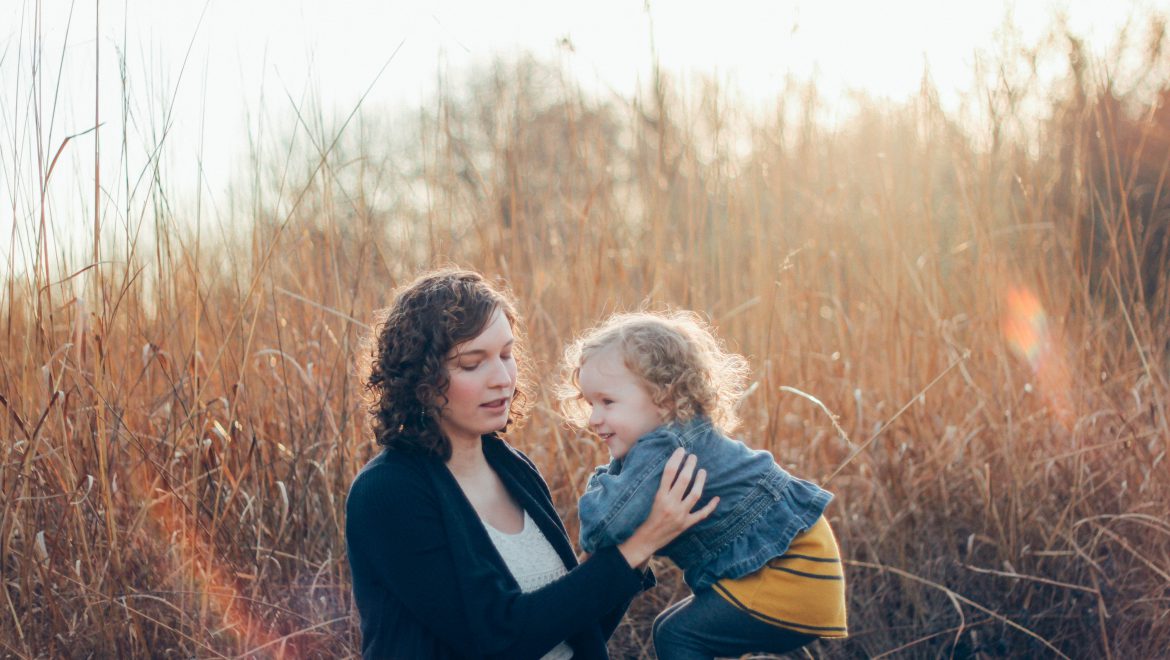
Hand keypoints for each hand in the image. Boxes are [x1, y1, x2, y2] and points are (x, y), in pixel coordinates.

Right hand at [617, 448, 718, 568]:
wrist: (644, 541)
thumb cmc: (642, 518)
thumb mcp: (646, 500)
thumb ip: (657, 486)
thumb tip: (666, 469)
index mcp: (659, 496)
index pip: (669, 472)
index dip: (676, 459)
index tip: (681, 450)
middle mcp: (671, 504)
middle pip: (684, 480)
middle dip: (690, 466)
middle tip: (693, 456)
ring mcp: (680, 515)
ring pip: (695, 494)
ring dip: (700, 481)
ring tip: (702, 471)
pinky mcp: (686, 524)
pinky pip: (702, 514)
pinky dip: (710, 506)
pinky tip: (716, 498)